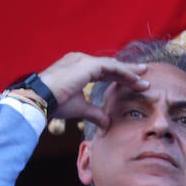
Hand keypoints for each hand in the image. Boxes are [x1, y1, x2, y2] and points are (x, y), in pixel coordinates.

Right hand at [35, 52, 150, 127]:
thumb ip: (94, 113)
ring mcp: (83, 61)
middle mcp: (80, 60)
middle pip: (110, 66)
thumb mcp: (80, 108)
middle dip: (129, 72)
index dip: (120, 77)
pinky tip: (136, 81)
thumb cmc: (55, 103)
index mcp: (77, 68)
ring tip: (145, 80)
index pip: (104, 71)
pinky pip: (112, 68)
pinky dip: (125, 74)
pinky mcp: (87, 65)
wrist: (40, 99)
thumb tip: (107, 124)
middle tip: (145, 76)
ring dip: (130, 73)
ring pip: (113, 65)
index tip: (135, 83)